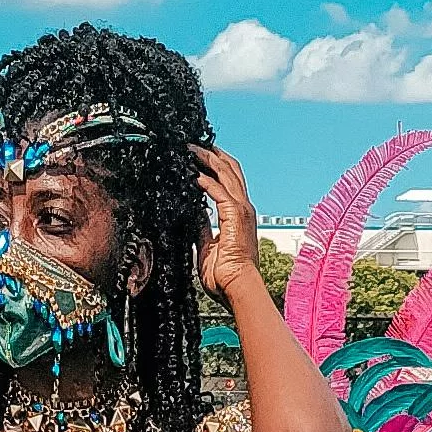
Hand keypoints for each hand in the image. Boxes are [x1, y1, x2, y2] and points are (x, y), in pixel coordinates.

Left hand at [196, 147, 261, 298]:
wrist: (236, 287)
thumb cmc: (225, 276)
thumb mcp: (206, 245)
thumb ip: (201, 225)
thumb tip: (192, 212)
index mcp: (238, 214)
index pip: (228, 180)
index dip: (214, 164)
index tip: (197, 156)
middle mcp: (243, 208)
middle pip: (229, 169)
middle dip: (211, 153)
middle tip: (192, 143)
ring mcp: (241, 210)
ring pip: (225, 173)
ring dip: (206, 158)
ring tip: (188, 149)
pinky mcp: (235, 215)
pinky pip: (218, 190)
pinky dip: (204, 179)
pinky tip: (190, 173)